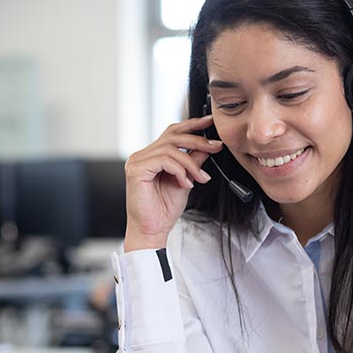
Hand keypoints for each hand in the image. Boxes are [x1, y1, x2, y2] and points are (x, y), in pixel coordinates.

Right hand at [124, 116, 222, 250]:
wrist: (152, 230)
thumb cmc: (163, 210)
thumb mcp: (185, 180)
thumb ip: (193, 162)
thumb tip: (208, 146)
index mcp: (151, 156)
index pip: (172, 133)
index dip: (191, 125)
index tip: (209, 122)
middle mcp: (142, 155)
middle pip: (173, 136)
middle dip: (198, 140)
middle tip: (216, 147)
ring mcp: (137, 161)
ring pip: (171, 149)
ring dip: (191, 164)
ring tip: (199, 178)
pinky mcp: (136, 170)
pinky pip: (164, 161)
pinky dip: (180, 171)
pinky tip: (185, 184)